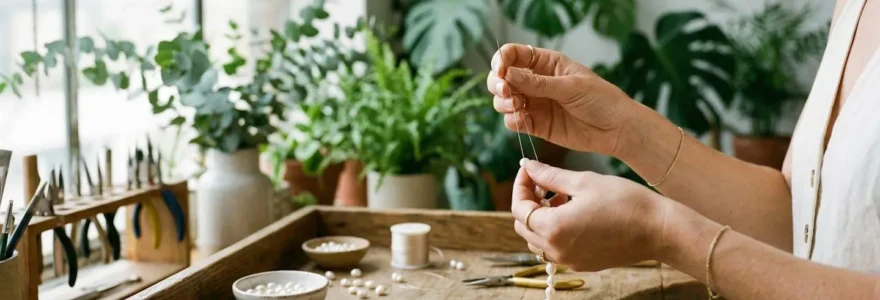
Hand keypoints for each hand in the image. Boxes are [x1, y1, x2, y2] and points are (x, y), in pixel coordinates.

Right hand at [487, 44, 634, 155]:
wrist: (616, 129)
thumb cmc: (601, 100)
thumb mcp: (570, 86)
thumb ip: (538, 83)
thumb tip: (508, 74)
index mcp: (546, 63)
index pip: (514, 55)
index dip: (502, 60)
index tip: (501, 70)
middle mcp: (536, 82)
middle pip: (502, 78)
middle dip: (498, 83)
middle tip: (506, 91)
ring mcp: (535, 103)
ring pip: (504, 100)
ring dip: (503, 102)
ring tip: (516, 106)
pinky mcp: (536, 125)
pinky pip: (514, 121)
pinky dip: (512, 120)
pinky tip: (522, 120)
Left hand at [511, 159, 667, 270]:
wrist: (659, 230)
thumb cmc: (625, 201)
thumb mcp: (583, 181)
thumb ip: (550, 175)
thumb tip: (528, 166)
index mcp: (554, 228)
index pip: (518, 208)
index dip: (520, 186)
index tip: (529, 171)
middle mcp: (557, 250)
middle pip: (523, 226)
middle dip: (528, 201)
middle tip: (544, 182)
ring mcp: (569, 261)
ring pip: (536, 239)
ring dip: (540, 217)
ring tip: (561, 197)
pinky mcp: (582, 264)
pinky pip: (555, 248)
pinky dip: (555, 230)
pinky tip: (573, 212)